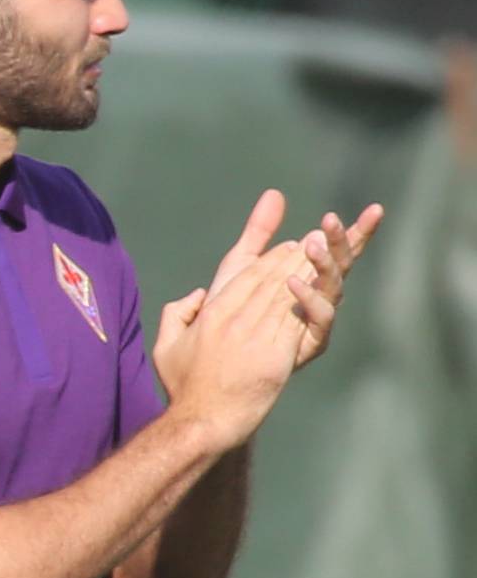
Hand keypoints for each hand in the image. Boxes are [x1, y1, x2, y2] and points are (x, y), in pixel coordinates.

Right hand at [154, 241, 309, 447]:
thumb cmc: (184, 388)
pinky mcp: (276, 354)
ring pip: (286, 295)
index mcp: (211, 315)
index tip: (286, 249)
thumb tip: (198, 295)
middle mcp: (234, 321)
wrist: (204, 421)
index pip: (245, 276)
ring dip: (305, 273)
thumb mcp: (166, 348)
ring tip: (320, 257)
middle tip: (310, 245)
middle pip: (269, 280)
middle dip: (292, 259)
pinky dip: (310, 300)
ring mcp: (256, 337)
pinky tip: (320, 289)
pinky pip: (296, 320)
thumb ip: (177, 314)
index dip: (269, 259)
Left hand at [188, 190, 379, 378]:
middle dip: (344, 240)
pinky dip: (308, 298)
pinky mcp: (307, 343)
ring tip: (312, 241)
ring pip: (332, 285)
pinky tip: (294, 282)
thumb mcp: (234, 272)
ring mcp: (312, 321)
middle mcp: (313, 300)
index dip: (349, 231)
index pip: (331, 250)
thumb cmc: (219, 325)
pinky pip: (319, 318)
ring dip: (324, 262)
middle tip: (332, 219)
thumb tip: (275, 194)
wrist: (209, 383)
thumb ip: (256, 235)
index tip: (368, 210)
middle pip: (339, 264)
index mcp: (301, 281)